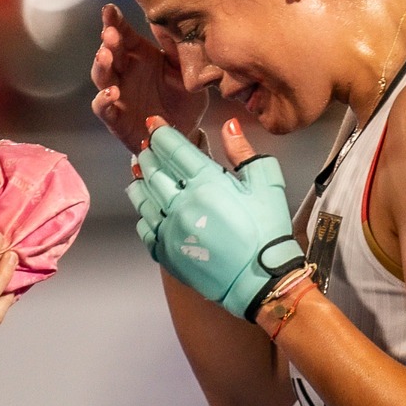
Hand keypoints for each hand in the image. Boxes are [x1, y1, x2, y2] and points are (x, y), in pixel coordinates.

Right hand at [91, 2, 206, 150]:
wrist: (186, 133)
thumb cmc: (185, 99)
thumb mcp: (186, 71)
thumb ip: (178, 48)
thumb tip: (168, 21)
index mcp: (142, 56)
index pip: (124, 35)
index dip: (114, 22)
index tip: (109, 9)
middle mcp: (126, 73)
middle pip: (110, 53)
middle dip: (108, 41)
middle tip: (111, 33)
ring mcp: (118, 95)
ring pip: (102, 76)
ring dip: (101, 65)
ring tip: (106, 56)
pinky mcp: (116, 118)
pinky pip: (103, 108)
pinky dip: (103, 100)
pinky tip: (111, 92)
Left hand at [128, 117, 303, 319]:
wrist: (260, 280)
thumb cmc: (267, 231)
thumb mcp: (265, 184)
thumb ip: (243, 151)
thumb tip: (228, 125)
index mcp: (207, 183)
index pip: (174, 150)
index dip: (160, 134)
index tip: (152, 125)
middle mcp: (182, 204)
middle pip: (154, 171)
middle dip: (148, 154)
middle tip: (146, 146)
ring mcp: (171, 230)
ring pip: (144, 198)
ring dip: (140, 180)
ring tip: (138, 169)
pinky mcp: (166, 253)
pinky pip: (145, 227)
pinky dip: (143, 212)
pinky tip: (146, 205)